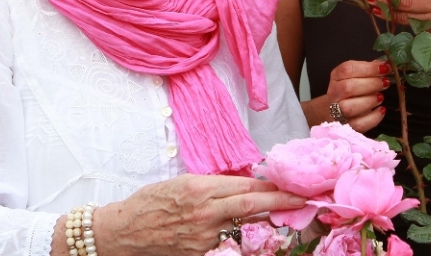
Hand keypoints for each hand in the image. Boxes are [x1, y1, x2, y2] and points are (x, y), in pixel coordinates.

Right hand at [91, 174, 306, 255]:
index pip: (245, 186)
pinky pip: (227, 244)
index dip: (271, 186)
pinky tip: (251, 234)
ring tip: (284, 215)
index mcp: (200, 188)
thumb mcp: (183, 182)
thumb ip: (214, 185)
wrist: (124, 232)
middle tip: (305, 199)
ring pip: (243, 228)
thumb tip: (244, 184)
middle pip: (251, 207)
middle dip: (281, 203)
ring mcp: (203, 238)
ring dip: (264, 222)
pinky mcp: (200, 255)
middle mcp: (205, 213)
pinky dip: (240, 237)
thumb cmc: (152, 201)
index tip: (292, 184)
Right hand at [325, 59, 390, 132]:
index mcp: (336, 77)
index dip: (368, 68)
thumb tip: (386, 63)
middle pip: (348, 88)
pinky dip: (373, 117)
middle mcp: (334, 94)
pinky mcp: (347, 127)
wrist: (333, 111)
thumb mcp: (355, 75)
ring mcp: (338, 112)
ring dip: (370, 101)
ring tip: (381, 96)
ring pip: (350, 107)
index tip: (385, 67)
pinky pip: (359, 124)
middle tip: (385, 82)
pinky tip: (381, 110)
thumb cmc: (349, 90)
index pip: (347, 69)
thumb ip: (369, 69)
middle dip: (371, 84)